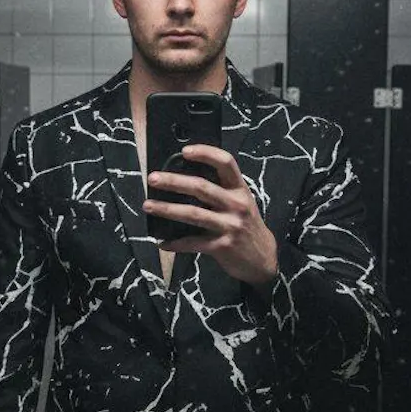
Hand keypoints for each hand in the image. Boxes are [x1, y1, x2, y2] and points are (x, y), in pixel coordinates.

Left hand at [143, 143, 277, 287]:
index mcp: (240, 190)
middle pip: (202, 187)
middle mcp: (236, 205)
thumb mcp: (241, 204)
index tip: (184, 151)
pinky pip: (193, 243)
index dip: (206, 153)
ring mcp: (230, 226)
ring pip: (193, 214)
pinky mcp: (222, 246)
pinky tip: (162, 243)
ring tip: (148, 206)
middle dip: (174, 181)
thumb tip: (184, 179)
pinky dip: (176, 243)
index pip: (226, 163)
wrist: (263, 260)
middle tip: (153, 178)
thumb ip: (221, 191)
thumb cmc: (246, 226)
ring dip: (167, 209)